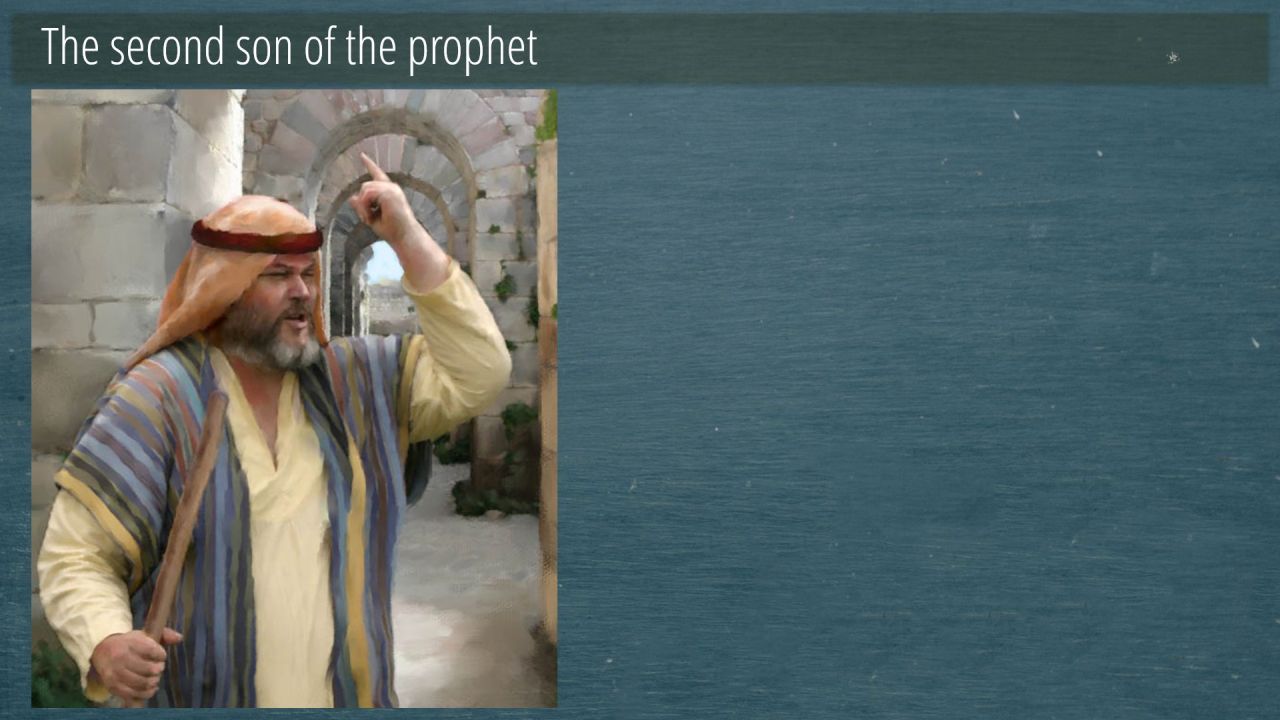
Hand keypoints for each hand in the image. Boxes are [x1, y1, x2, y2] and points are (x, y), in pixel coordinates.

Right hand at [89, 628, 181, 703]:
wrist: (103, 651)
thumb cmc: (130, 644)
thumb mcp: (145, 634)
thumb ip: (164, 634)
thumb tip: (179, 638)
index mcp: (130, 642)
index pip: (151, 650)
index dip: (161, 655)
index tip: (161, 656)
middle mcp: (120, 657)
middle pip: (148, 669)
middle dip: (158, 669)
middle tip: (159, 668)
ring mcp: (115, 672)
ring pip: (141, 683)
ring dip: (153, 682)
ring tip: (155, 678)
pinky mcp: (112, 685)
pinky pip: (133, 694)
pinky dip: (145, 693)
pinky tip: (150, 688)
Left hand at [348, 152, 452, 292]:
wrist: (404, 237)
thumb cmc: (392, 230)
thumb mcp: (372, 217)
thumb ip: (362, 206)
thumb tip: (351, 198)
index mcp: (389, 191)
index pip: (378, 174)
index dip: (369, 164)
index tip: (362, 155)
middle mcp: (391, 187)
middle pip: (365, 186)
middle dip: (361, 203)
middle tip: (367, 219)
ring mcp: (391, 189)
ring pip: (365, 189)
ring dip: (363, 206)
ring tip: (368, 219)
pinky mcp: (389, 193)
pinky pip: (367, 194)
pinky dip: (364, 206)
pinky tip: (370, 217)